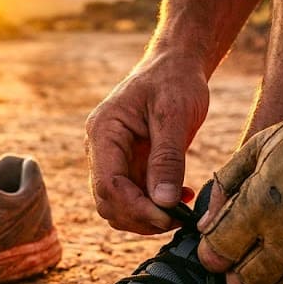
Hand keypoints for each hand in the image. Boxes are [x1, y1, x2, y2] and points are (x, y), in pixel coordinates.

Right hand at [85, 51, 209, 233]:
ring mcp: (112, 160)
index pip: (107, 184)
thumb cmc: (175, 81)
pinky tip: (181, 196)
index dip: (135, 207)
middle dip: (140, 217)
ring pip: (118, 206)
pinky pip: (134, 198)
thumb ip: (168, 158)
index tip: (168, 216)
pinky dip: (155, 207)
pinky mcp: (128, 166)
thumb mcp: (176, 115)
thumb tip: (163, 202)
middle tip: (179, 217)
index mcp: (103, 132)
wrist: (175, 66)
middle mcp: (101, 149)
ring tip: (181, 208)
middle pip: (108, 202)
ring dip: (147, 217)